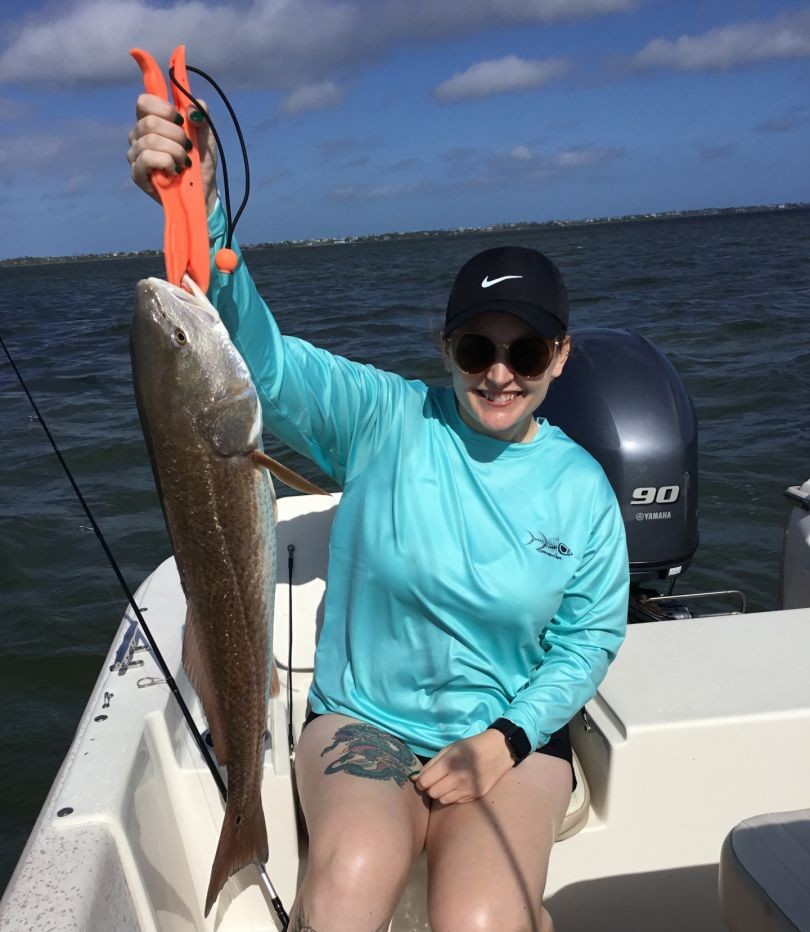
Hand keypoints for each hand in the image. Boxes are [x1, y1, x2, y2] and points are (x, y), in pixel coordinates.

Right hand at [127, 93, 217, 213]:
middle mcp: (138, 136)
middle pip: (149, 122)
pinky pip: (147, 158)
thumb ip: (201, 116)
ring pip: (150, 140)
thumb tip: (192, 108)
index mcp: (150, 121)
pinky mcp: (136, 173)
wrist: (202, 191)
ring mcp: (135, 155)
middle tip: (187, 148)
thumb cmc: (200, 162)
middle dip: (176, 135)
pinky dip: (166, 162)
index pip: (144, 102)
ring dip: (175, 152)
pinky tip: (174, 171)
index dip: (164, 108)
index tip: (181, 121)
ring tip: (184, 162)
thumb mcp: (205, 136)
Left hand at [411, 730, 514, 804]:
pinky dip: (453, 795)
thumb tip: (413, 778)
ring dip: (441, 793)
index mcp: (448, 763)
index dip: (420, 782)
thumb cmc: (470, 747)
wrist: (498, 751)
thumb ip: (431, 764)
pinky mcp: (475, 796)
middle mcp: (457, 778)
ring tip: (447, 783)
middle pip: (432, 793)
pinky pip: (455, 801)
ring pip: (442, 800)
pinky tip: (459, 785)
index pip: (424, 782)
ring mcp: (467, 789)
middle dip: (430, 788)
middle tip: (435, 781)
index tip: (423, 778)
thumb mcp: (449, 749)